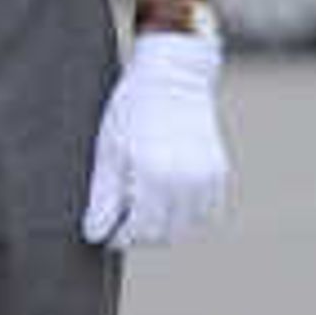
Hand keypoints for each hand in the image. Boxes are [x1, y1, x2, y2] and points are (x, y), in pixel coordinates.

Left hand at [82, 25, 227, 251]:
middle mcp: (187, 181)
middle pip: (166, 234)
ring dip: (165, 227)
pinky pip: (207, 213)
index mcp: (155, 174)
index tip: (108, 233)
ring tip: (142, 206)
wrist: (173, 76)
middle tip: (122, 221)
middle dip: (141, 235)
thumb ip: (104, 197)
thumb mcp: (109, 150)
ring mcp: (208, 179)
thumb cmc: (132, 109)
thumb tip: (95, 235)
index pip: (141, 231)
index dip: (121, 238)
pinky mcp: (220, 174)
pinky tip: (166, 197)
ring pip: (187, 228)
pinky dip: (187, 215)